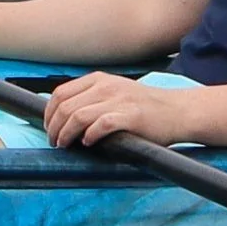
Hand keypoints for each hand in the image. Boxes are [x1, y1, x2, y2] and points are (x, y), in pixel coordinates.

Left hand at [41, 70, 184, 148]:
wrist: (178, 111)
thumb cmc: (145, 107)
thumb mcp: (115, 92)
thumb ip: (93, 98)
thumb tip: (63, 116)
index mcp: (99, 80)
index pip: (60, 93)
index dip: (49, 113)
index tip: (48, 127)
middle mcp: (106, 86)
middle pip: (65, 106)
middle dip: (54, 127)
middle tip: (54, 141)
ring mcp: (119, 100)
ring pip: (78, 116)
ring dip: (66, 134)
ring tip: (65, 145)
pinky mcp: (131, 116)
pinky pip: (101, 125)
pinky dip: (90, 136)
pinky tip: (89, 143)